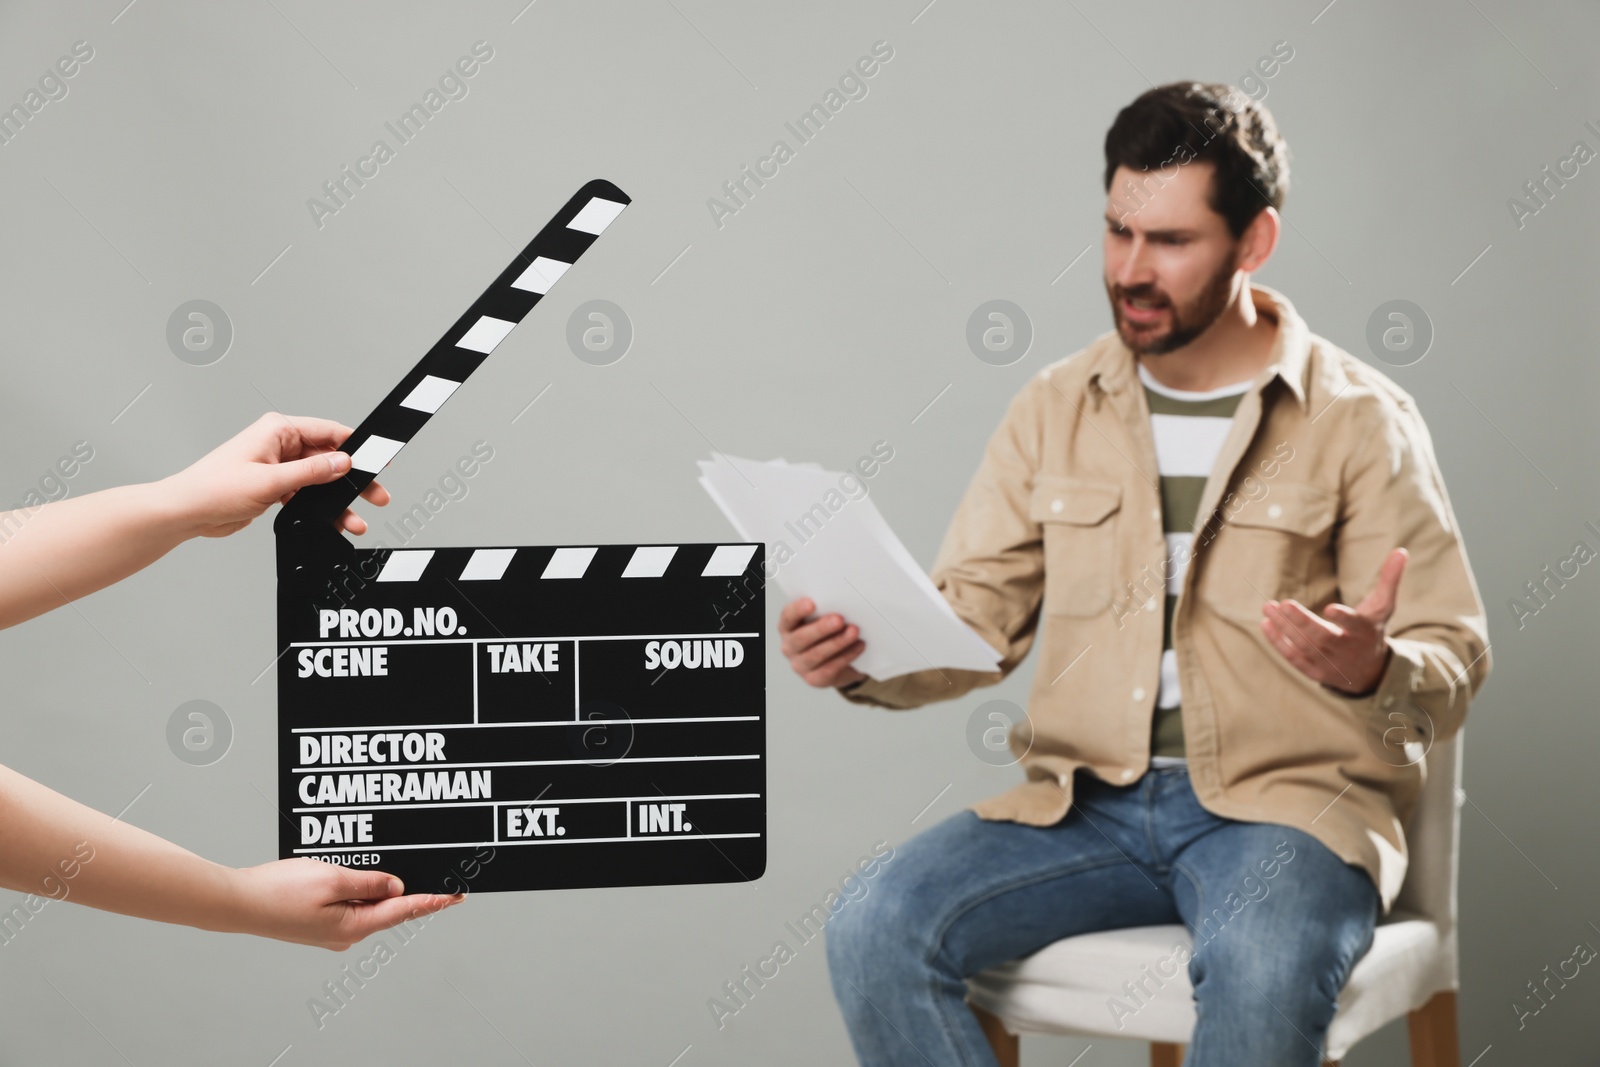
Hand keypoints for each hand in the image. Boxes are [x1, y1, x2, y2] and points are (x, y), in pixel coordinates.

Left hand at [162, 413, 389, 537]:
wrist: (186, 513)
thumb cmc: (212, 488)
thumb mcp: (269, 481)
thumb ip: (310, 473)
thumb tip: (341, 463)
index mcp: (278, 430)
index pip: (328, 432)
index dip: (356, 446)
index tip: (377, 458)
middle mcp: (280, 445)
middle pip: (329, 458)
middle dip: (352, 478)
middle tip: (376, 493)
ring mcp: (278, 466)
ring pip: (320, 480)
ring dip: (337, 500)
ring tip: (356, 517)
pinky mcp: (275, 486)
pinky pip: (307, 495)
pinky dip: (320, 508)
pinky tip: (334, 521)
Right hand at [230, 858, 463, 950]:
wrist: (237, 903)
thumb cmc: (278, 891)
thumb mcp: (332, 878)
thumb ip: (370, 883)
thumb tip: (399, 887)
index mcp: (354, 926)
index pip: (405, 910)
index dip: (434, 900)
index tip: (458, 894)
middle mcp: (347, 934)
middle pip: (390, 909)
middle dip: (413, 891)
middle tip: (439, 877)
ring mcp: (332, 931)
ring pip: (369, 905)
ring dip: (383, 887)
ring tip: (401, 867)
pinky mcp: (318, 923)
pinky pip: (350, 904)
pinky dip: (361, 889)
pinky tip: (364, 873)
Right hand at [779, 597, 867, 687]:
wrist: (838, 661)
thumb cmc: (829, 633)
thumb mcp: (824, 619)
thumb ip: (826, 611)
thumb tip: (842, 604)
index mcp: (788, 627)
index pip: (788, 616)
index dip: (798, 610)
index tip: (812, 603)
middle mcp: (789, 646)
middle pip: (801, 638)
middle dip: (821, 628)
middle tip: (839, 619)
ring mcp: (799, 665)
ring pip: (816, 654)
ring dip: (837, 642)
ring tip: (854, 631)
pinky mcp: (814, 679)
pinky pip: (830, 668)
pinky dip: (846, 656)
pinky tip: (859, 646)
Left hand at [1260, 547, 1405, 695]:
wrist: (1370, 673)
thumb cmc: (1372, 630)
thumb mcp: (1383, 607)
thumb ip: (1389, 579)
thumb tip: (1401, 550)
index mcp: (1364, 631)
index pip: (1354, 625)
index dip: (1343, 618)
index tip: (1330, 608)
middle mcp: (1346, 649)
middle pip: (1322, 638)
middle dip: (1301, 622)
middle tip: (1283, 603)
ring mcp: (1329, 663)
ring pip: (1304, 647)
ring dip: (1284, 629)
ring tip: (1267, 607)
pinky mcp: (1314, 672)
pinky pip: (1294, 659)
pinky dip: (1279, 643)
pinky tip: (1266, 624)